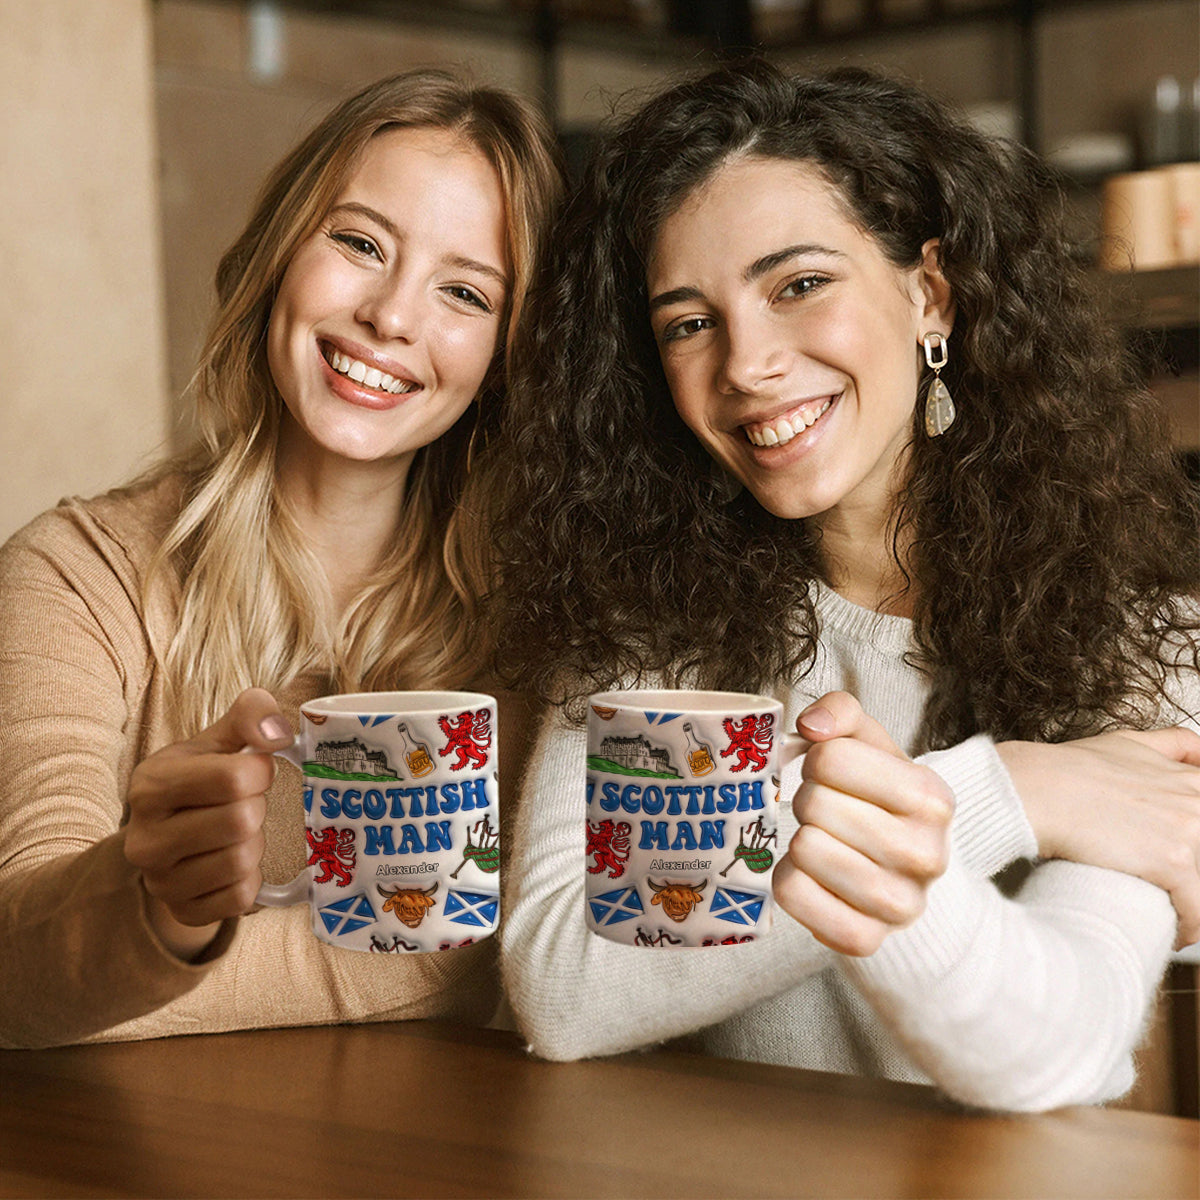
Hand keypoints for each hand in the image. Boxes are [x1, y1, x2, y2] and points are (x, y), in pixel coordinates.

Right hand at [124, 688, 292, 958]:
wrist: (169, 837)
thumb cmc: (201, 780)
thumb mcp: (218, 740)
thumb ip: (250, 715)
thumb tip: (278, 732)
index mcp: (151, 785)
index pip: (232, 778)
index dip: (260, 772)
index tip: (255, 771)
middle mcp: (145, 838)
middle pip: (241, 821)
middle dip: (257, 808)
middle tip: (245, 804)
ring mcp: (160, 882)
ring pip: (242, 861)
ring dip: (255, 844)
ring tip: (238, 833)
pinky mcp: (182, 911)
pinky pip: (241, 898)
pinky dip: (251, 879)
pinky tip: (235, 862)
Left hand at [773, 691, 953, 956]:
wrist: (903, 872)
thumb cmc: (877, 798)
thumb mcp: (870, 745)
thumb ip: (842, 712)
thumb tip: (811, 725)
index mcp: (932, 797)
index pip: (830, 758)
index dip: (817, 760)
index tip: (831, 774)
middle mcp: (927, 854)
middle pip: (813, 805)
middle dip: (807, 800)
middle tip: (825, 811)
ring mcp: (900, 905)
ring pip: (803, 850)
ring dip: (798, 840)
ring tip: (822, 841)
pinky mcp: (865, 940)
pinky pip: (792, 894)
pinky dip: (788, 880)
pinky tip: (812, 875)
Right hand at [997, 727, 1199, 947]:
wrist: (1036, 789)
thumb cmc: (1067, 769)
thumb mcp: (1126, 743)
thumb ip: (1171, 744)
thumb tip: (1198, 750)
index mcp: (1190, 780)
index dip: (1194, 846)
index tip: (1184, 863)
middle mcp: (1197, 802)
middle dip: (1193, 877)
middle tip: (1171, 889)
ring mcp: (1189, 831)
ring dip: (1193, 905)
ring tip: (1172, 917)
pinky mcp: (1174, 862)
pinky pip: (1198, 911)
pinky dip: (1189, 928)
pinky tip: (1173, 933)